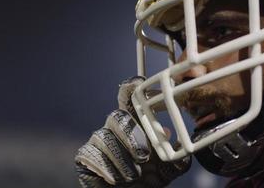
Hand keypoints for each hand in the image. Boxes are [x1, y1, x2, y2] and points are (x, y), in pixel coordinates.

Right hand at [75, 77, 190, 187]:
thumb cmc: (150, 178)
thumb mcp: (169, 169)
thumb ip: (177, 157)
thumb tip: (176, 142)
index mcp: (136, 123)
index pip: (130, 97)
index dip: (133, 87)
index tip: (141, 86)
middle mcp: (116, 128)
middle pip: (116, 115)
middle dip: (131, 135)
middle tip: (144, 155)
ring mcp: (100, 140)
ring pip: (103, 136)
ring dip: (121, 159)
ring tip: (134, 175)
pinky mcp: (86, 157)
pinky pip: (89, 154)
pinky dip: (105, 167)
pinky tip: (115, 178)